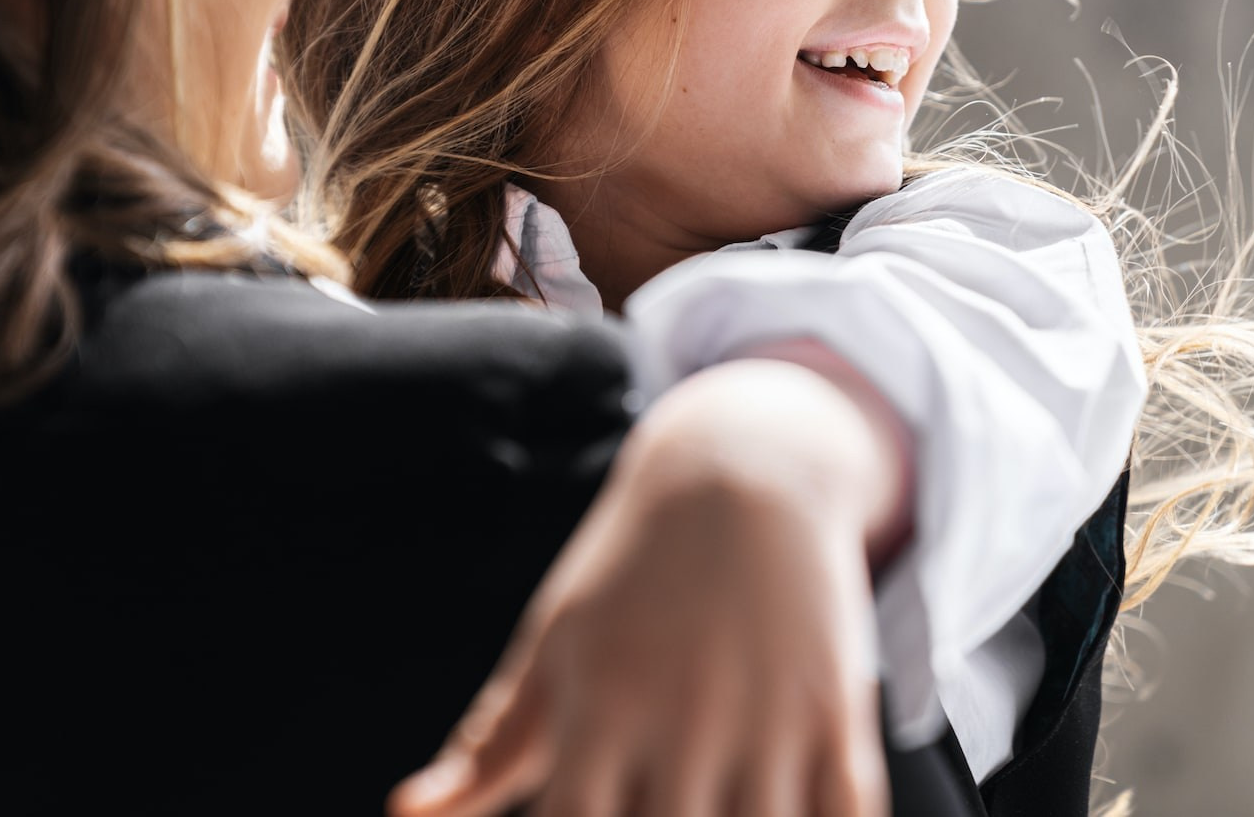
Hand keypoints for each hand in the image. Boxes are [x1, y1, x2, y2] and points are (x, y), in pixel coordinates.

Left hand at [391, 359, 902, 816]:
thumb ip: (492, 745)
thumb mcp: (554, 645)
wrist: (741, 471)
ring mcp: (767, 720)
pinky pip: (847, 813)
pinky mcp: (836, 715)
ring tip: (713, 810)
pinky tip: (791, 809)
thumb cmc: (629, 574)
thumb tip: (405, 813)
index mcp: (599, 707)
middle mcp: (682, 719)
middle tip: (650, 808)